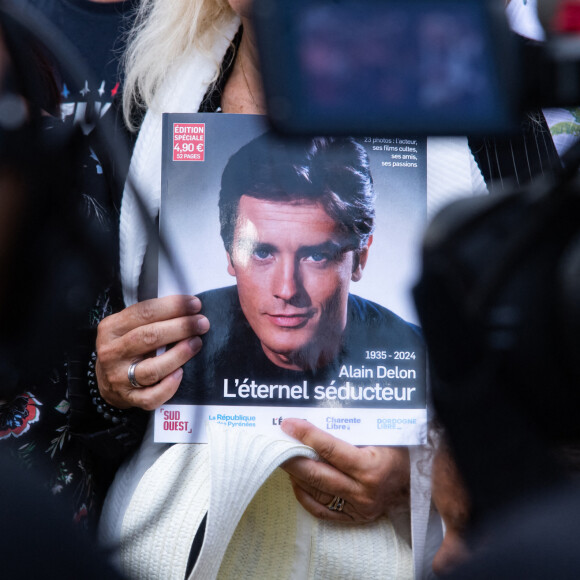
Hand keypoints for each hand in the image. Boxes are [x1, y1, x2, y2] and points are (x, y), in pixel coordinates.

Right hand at [95, 295, 208, 409]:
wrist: (105, 381)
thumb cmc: (126, 346)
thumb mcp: (128, 326)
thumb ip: (151, 317)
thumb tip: (187, 308)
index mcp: (111, 328)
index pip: (144, 312)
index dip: (172, 306)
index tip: (195, 304)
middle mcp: (112, 353)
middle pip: (149, 337)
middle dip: (181, 327)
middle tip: (202, 323)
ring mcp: (119, 378)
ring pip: (153, 369)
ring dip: (179, 355)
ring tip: (196, 343)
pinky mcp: (129, 398)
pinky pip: (151, 396)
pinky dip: (168, 386)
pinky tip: (180, 373)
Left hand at [280, 418, 409, 522]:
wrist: (419, 480)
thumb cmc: (399, 450)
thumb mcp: (380, 435)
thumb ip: (351, 430)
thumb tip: (316, 418)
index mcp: (371, 467)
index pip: (330, 448)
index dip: (306, 434)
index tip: (288, 424)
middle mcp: (363, 491)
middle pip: (317, 473)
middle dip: (292, 457)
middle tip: (275, 443)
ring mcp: (359, 507)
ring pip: (317, 491)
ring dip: (296, 474)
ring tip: (283, 457)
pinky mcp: (355, 518)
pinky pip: (322, 510)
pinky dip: (305, 496)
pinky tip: (296, 481)